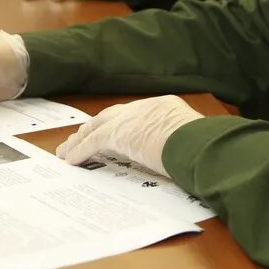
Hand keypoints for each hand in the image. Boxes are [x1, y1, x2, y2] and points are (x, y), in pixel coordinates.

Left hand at [55, 95, 204, 175]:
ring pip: (96, 127)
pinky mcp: (117, 134)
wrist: (196, 143)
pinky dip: (79, 151)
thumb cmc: (202, 147)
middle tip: (80, 137)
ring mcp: (130, 119)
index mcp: (164, 108)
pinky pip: (91, 143)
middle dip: (94, 127)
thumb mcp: (193, 142)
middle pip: (111, 116)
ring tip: (66, 151)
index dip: (119, 123)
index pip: (135, 115)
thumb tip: (184, 159)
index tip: (110, 131)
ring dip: (80, 140)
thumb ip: (181, 145)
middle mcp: (144, 108)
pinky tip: (69, 160)